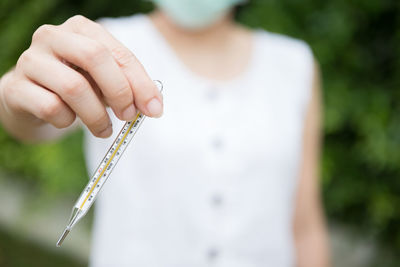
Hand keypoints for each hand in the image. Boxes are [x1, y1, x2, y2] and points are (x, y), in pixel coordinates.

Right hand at [0, 15, 162, 137]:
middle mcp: (53, 37)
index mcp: (81, 29)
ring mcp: (30, 60)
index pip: (118, 53)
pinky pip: (51, 108)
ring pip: (73, 87)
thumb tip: (154, 107)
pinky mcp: (15, 87)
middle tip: (128, 116)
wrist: (32, 100)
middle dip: (119, 91)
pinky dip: (67, 121)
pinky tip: (68, 120)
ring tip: (104, 129)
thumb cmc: (77, 86)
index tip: (154, 109)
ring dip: (96, 116)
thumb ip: (129, 88)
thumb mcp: (105, 82)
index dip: (140, 83)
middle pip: (94, 57)